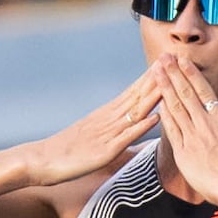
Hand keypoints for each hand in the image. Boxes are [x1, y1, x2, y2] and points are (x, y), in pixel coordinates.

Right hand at [21, 71, 161, 187]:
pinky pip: (126, 136)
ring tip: (170, 79)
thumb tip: (130, 132)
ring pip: (136, 110)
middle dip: (157, 77)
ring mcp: (108, 132)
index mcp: (107, 114)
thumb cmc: (68, 152)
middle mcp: (109, 118)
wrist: (43, 160)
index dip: (152, 76)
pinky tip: (155, 117)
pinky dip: (142, 126)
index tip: (168, 62)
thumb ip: (114, 132)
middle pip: (138, 94)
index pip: (134, 90)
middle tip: (174, 58)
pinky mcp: (105, 150)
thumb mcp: (95, 137)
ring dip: (154, 95)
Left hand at [152, 55, 217, 206]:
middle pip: (186, 94)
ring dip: (164, 88)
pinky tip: (156, 102)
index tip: (183, 61)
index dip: (192, 74)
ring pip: (175, 108)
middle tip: (163, 58)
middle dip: (173, 74)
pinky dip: (163, 115)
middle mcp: (205, 125)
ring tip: (155, 72)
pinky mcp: (183, 153)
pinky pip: (170, 130)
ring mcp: (193, 138)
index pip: (204, 92)